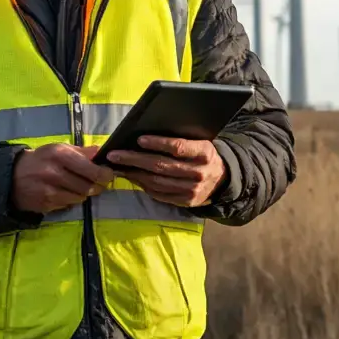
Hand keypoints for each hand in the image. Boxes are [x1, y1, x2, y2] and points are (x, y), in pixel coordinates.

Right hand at [12, 143, 115, 213]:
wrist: (13, 176)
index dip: (104, 174)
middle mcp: (55, 172)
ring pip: (80, 197)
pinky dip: (72, 200)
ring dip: (84, 193)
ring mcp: (50, 190)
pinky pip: (69, 204)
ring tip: (80, 187)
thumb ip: (81, 151)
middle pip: (88, 186)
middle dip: (97, 186)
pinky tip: (66, 193)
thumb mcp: (58, 149)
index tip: (108, 174)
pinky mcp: (47, 204)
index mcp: (60, 155)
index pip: (90, 169)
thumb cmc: (41, 160)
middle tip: (99, 184)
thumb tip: (101, 151)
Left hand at [105, 136, 226, 207]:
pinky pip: (159, 194)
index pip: (178, 147)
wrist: (222, 179)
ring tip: (118, 166)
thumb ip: (181, 138)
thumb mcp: (200, 141)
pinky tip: (131, 177)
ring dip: (134, 174)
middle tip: (115, 155)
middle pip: (162, 166)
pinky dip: (143, 185)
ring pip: (157, 182)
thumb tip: (147, 135)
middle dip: (135, 160)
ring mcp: (192, 190)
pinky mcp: (186, 202)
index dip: (158, 143)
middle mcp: (199, 173)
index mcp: (204, 153)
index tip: (139, 139)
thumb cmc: (203, 154)